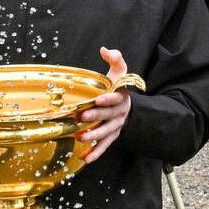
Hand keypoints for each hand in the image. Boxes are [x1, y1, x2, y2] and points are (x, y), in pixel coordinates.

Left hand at [77, 47, 133, 163]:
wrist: (127, 105)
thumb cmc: (117, 86)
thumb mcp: (119, 71)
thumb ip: (114, 58)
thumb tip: (104, 49)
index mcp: (121, 96)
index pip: (116, 97)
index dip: (108, 98)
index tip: (98, 98)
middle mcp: (120, 112)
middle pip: (108, 116)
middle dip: (96, 117)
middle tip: (82, 118)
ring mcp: (116, 125)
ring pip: (106, 132)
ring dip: (94, 136)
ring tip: (80, 137)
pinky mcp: (112, 136)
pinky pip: (105, 146)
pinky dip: (96, 153)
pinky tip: (85, 159)